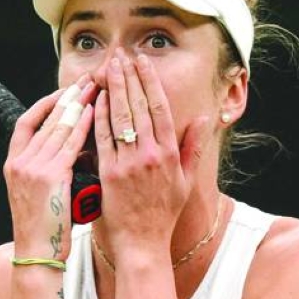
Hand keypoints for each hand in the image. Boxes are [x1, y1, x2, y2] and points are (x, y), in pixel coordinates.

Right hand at [4, 82, 95, 258]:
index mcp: (13, 164)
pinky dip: (82, 125)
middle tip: (86, 79)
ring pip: (58, 127)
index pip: (26, 122)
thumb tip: (74, 151)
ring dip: (78, 104)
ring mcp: (32, 168)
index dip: (45, 104)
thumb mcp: (40, 194)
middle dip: (67, 97)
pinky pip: (68, 144)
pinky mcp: (49, 177)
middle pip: (45, 119)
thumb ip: (50, 170)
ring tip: (94, 87)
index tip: (64, 92)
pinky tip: (95, 112)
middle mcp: (19, 162)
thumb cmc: (45, 230)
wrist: (37, 255)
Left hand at [94, 50, 210, 253]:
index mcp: (170, 154)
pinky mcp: (109, 173)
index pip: (160, 108)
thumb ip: (193, 148)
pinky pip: (102, 138)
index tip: (143, 61)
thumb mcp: (186, 181)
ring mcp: (129, 164)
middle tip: (121, 55)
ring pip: (120, 118)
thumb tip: (203, 120)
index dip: (150, 81)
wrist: (143, 243)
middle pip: (139, 107)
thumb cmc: (164, 214)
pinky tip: (96, 98)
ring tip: (108, 67)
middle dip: (129, 77)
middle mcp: (151, 155)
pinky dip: (99, 116)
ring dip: (114, 89)